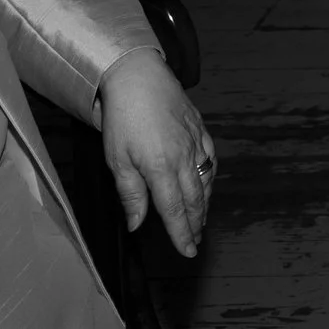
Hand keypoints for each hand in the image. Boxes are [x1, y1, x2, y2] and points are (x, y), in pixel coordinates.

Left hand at [99, 47, 216, 257]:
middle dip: (195, 224)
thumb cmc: (123, 118)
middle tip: (195, 242)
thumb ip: (130, 194)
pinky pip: (211, 159)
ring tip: (201, 221)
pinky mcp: (200, 128)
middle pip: (194, 199)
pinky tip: (207, 183)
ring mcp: (195, 142)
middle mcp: (183, 158)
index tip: (187, 251)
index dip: (181, 234)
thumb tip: (137, 225)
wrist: (139, 76)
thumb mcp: (117, 160)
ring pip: (205, 181)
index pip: (174, 210)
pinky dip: (211, 177)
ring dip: (204, 204)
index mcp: (161, 168)